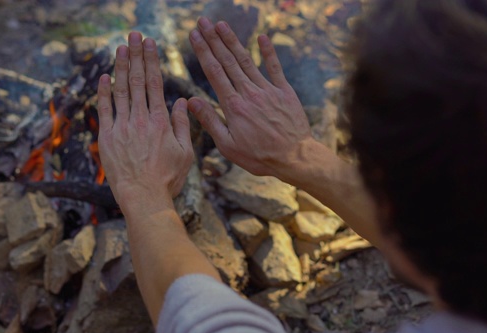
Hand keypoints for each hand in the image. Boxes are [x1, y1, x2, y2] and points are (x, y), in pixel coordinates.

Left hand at [97, 32, 193, 207]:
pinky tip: (104, 77)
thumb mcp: (185, 152)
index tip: (149, 43)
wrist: (144, 197)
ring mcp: (122, 127)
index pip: (155, 83)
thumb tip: (183, 101)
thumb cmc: (168, 178)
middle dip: (135, 55)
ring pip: (120, 90)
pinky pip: (104, 110)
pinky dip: (103, 92)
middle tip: (133, 35)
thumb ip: (184, 125)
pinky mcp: (107, 138)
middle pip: (137, 80)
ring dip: (120, 67)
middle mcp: (140, 119)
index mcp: (161, 121)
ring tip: (120, 48)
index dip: (151, 60)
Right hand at [188, 17, 311, 176]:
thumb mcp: (228, 145)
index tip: (193, 35)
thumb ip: (210, 121)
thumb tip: (191, 101)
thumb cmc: (259, 156)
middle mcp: (249, 93)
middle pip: (227, 60)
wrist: (295, 157)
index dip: (203, 51)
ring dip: (233, 41)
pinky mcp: (284, 92)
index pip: (214, 72)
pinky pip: (275, 68)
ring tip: (221, 24)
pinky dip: (268, 52)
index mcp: (233, 105)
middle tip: (203, 21)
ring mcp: (268, 90)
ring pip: (247, 60)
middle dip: (213, 39)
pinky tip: (262, 37)